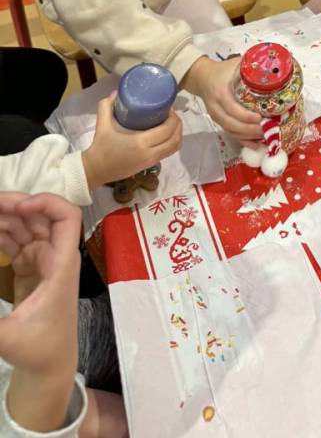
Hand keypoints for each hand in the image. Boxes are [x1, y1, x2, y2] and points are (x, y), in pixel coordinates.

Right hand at [0, 192, 80, 431]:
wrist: (49, 365)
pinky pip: (17, 242)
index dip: (46, 202)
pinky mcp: (31, 269)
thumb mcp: (7, 338)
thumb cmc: (38, 350)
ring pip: (26, 227)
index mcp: (61, 264)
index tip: (19, 207)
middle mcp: (55, 256)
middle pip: (40, 216)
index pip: (67, 217)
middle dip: (15, 205)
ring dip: (5, 217)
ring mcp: (43, 261)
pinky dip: (1, 234)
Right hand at [82, 92, 183, 189]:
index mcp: (140, 143)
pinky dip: (172, 143)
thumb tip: (115, 92)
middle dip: (178, 125)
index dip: (173, 118)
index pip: (167, 130)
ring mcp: (151, 161)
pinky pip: (168, 153)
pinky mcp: (150, 166)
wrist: (95, 170)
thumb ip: (106, 106)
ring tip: (172, 123)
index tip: (169, 108)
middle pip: (175, 139)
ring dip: (178, 135)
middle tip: (172, 114)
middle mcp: (149, 153)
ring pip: (174, 148)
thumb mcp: (102, 125)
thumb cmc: (100, 147)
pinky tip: (166, 134)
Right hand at [182, 56, 262, 143]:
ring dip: (248, 137)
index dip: (245, 116)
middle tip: (268, 129)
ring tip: (266, 136)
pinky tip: (255, 145)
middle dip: (250, 130)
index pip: (231, 108)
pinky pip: (230, 133)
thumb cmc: (223, 70)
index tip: (260, 118)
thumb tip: (275, 69)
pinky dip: (243, 140)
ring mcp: (216, 116)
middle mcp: (216, 107)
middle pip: (231, 124)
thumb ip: (252, 67)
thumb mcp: (236, 64)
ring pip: (231, 131)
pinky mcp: (219, 121)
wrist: (202, 78)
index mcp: (220, 92)